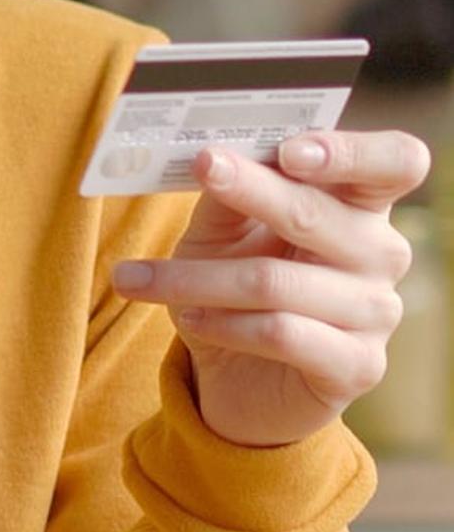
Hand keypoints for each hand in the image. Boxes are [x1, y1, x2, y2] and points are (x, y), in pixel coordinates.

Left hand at [111, 131, 430, 446]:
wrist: (237, 382)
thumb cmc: (233, 295)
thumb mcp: (220, 238)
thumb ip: (229, 196)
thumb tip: (216, 157)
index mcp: (361, 208)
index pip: (395, 162)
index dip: (350, 152)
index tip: (289, 149)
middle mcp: (382, 255)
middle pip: (316, 214)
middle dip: (249, 190)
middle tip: (202, 167)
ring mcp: (375, 313)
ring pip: (276, 282)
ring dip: (197, 278)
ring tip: (137, 279)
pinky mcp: (355, 366)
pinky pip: (282, 334)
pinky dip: (224, 325)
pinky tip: (188, 320)